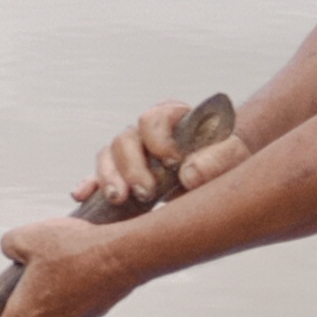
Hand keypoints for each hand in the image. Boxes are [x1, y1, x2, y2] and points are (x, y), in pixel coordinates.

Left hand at [0, 216, 145, 316]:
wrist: (125, 254)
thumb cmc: (74, 247)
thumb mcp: (26, 236)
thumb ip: (8, 245)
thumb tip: (12, 252)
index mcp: (27, 311)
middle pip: (28, 311)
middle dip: (29, 290)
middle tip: (37, 262)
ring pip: (53, 302)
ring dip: (53, 285)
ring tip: (65, 257)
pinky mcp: (94, 312)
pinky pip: (74, 298)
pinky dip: (74, 284)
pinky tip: (83, 262)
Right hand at [71, 100, 252, 209]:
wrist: (221, 171)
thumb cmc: (227, 159)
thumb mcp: (233, 156)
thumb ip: (217, 160)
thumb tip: (188, 174)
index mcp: (171, 117)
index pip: (153, 118)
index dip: (158, 139)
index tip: (172, 162)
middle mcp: (145, 132)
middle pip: (124, 139)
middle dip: (132, 167)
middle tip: (146, 193)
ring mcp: (130, 153)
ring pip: (107, 156)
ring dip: (109, 178)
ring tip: (119, 199)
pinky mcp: (121, 175)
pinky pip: (97, 176)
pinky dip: (90, 185)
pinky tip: (83, 195)